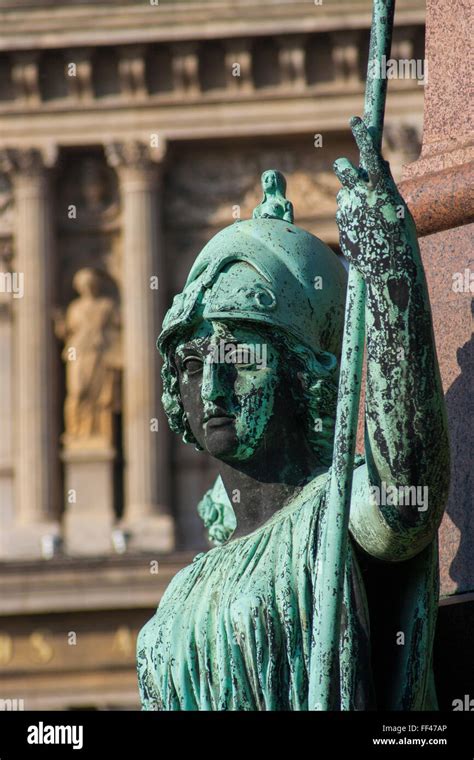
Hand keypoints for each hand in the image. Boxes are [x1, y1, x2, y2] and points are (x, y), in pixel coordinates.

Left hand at [334, 117, 416, 283]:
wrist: (389, 266)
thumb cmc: (400, 235)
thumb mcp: (398, 205)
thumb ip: (387, 184)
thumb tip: (383, 164)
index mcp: (379, 186)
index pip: (368, 152)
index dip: (361, 134)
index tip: (354, 120)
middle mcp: (360, 194)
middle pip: (342, 168)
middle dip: (343, 166)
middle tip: (344, 168)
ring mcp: (347, 209)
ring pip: (343, 195)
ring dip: (350, 198)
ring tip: (366, 215)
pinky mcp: (340, 225)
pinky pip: (344, 215)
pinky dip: (352, 220)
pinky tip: (364, 233)